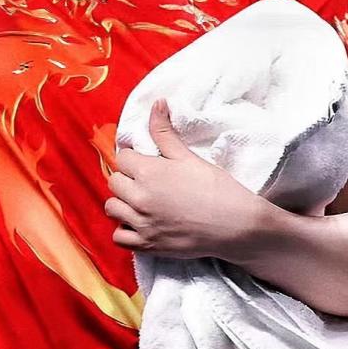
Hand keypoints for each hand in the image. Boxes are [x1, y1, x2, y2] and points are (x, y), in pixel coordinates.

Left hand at [104, 99, 262, 258]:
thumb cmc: (214, 187)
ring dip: (122, 202)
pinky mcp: (148, 246)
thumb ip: (164, 131)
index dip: (132, 157)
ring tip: (139, 200)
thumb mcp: (187, 155)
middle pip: (114, 182)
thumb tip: (157, 103)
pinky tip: (138, 223)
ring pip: (112, 208)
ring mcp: (142, 224)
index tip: (143, 160)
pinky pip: (119, 238)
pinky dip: (124, 231)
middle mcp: (139, 198)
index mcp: (147, 172)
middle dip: (126, 178)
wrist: (235, 224)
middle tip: (143, 179)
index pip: (122, 158)